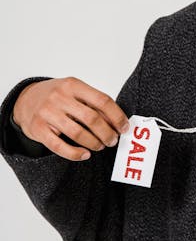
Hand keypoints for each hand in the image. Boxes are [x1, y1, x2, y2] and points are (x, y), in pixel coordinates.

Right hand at [12, 77, 129, 161]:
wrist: (24, 99)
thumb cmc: (56, 96)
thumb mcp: (74, 91)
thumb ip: (93, 102)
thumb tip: (117, 121)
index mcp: (73, 85)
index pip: (102, 101)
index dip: (117, 116)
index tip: (124, 127)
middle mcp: (59, 97)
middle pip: (92, 119)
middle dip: (107, 133)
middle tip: (113, 141)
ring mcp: (47, 113)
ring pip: (77, 133)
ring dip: (94, 143)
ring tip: (100, 146)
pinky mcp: (38, 129)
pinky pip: (59, 146)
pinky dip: (75, 153)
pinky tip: (85, 155)